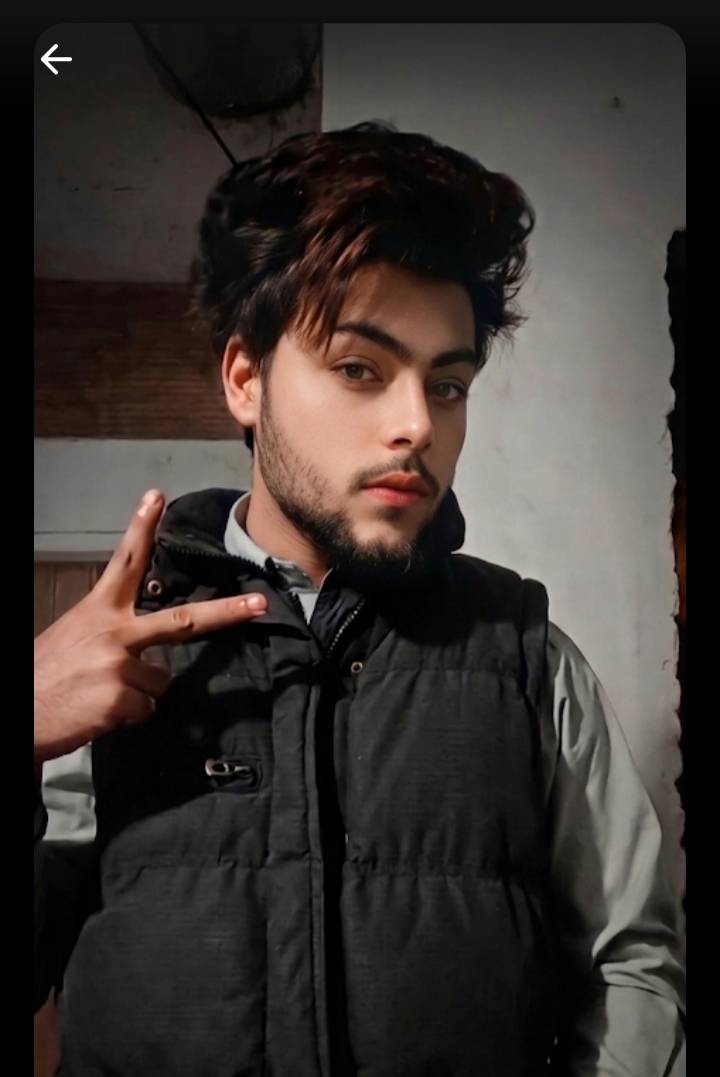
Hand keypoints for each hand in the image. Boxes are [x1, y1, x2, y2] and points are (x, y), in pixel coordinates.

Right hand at [34, 489, 266, 766]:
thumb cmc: (49, 672)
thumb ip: (114, 630)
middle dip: (227, 612)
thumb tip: (152, 646)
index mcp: (99, 610)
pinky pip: (146, 710)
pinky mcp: (122, 700)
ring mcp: (120, 666)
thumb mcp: (76, 635)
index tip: (156, 497)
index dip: (141, 527)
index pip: (124, 560)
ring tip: (103, 693)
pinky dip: (128, 716)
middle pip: (183, 620)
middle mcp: (115, 632)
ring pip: (161, 681)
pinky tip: (99, 712)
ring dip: (140, 692)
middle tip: (260, 604)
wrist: (21, 711)